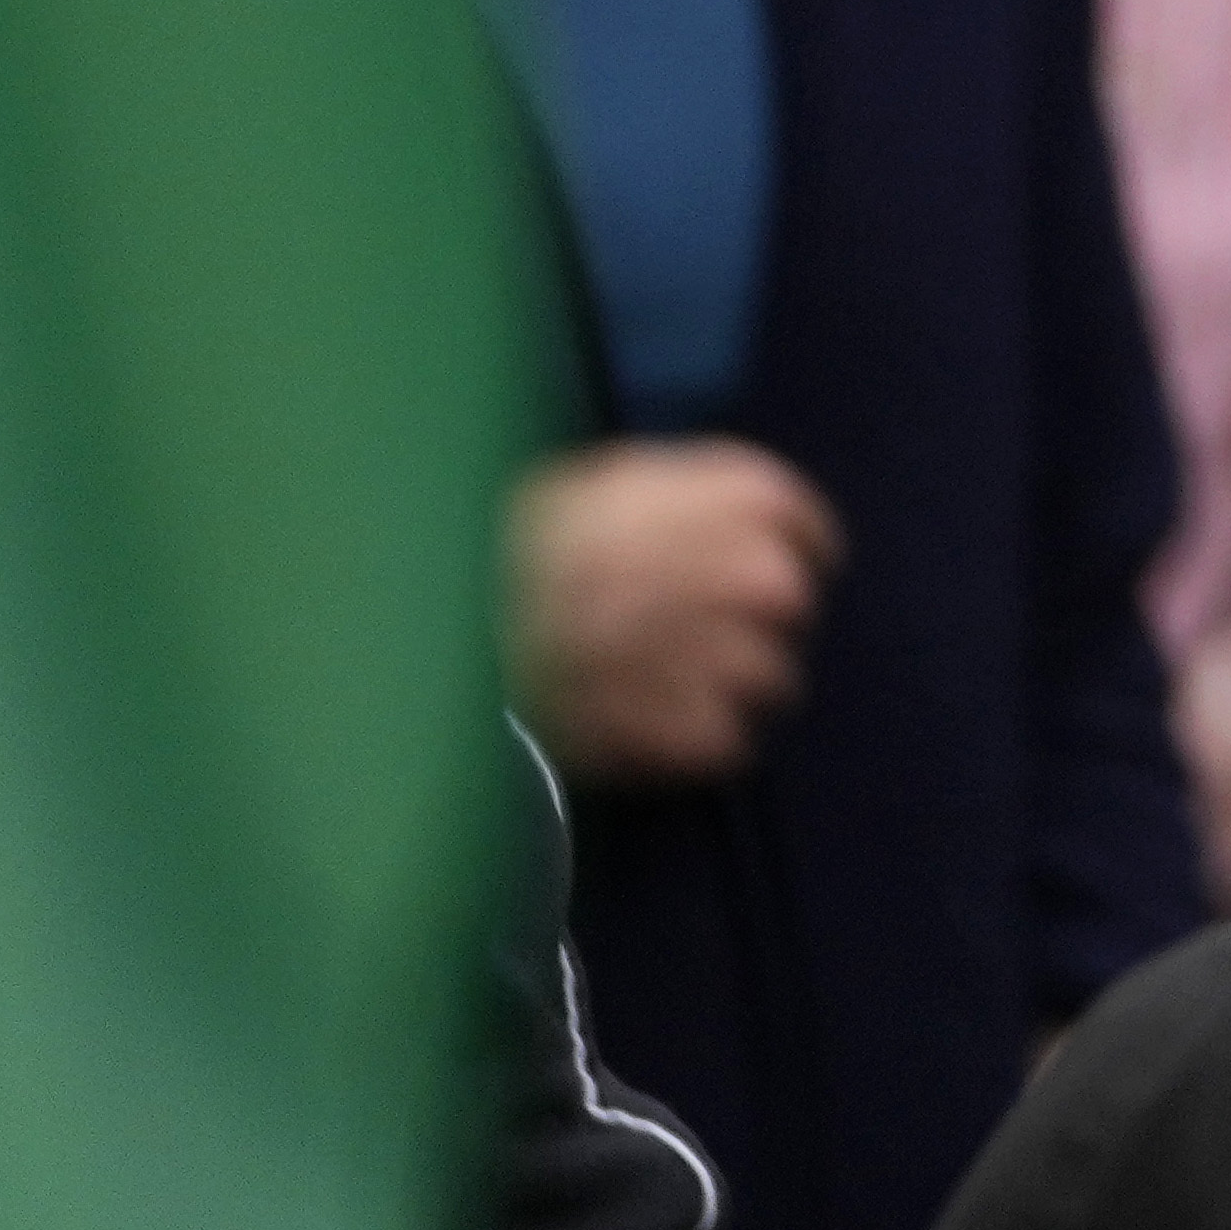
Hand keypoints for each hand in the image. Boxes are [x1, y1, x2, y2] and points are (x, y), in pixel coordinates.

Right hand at [511, 442, 836, 788]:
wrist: (435, 633)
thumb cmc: (505, 550)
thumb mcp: (597, 485)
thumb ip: (678, 497)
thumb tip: (714, 521)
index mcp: (731, 495)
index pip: (796, 518)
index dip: (783, 541)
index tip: (770, 558)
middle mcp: (749, 573)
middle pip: (789, 600)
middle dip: (747, 615)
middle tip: (687, 625)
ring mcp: (722, 657)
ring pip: (769, 678)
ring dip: (722, 684)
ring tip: (654, 681)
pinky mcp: (683, 734)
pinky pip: (722, 744)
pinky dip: (687, 742)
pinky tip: (640, 724)